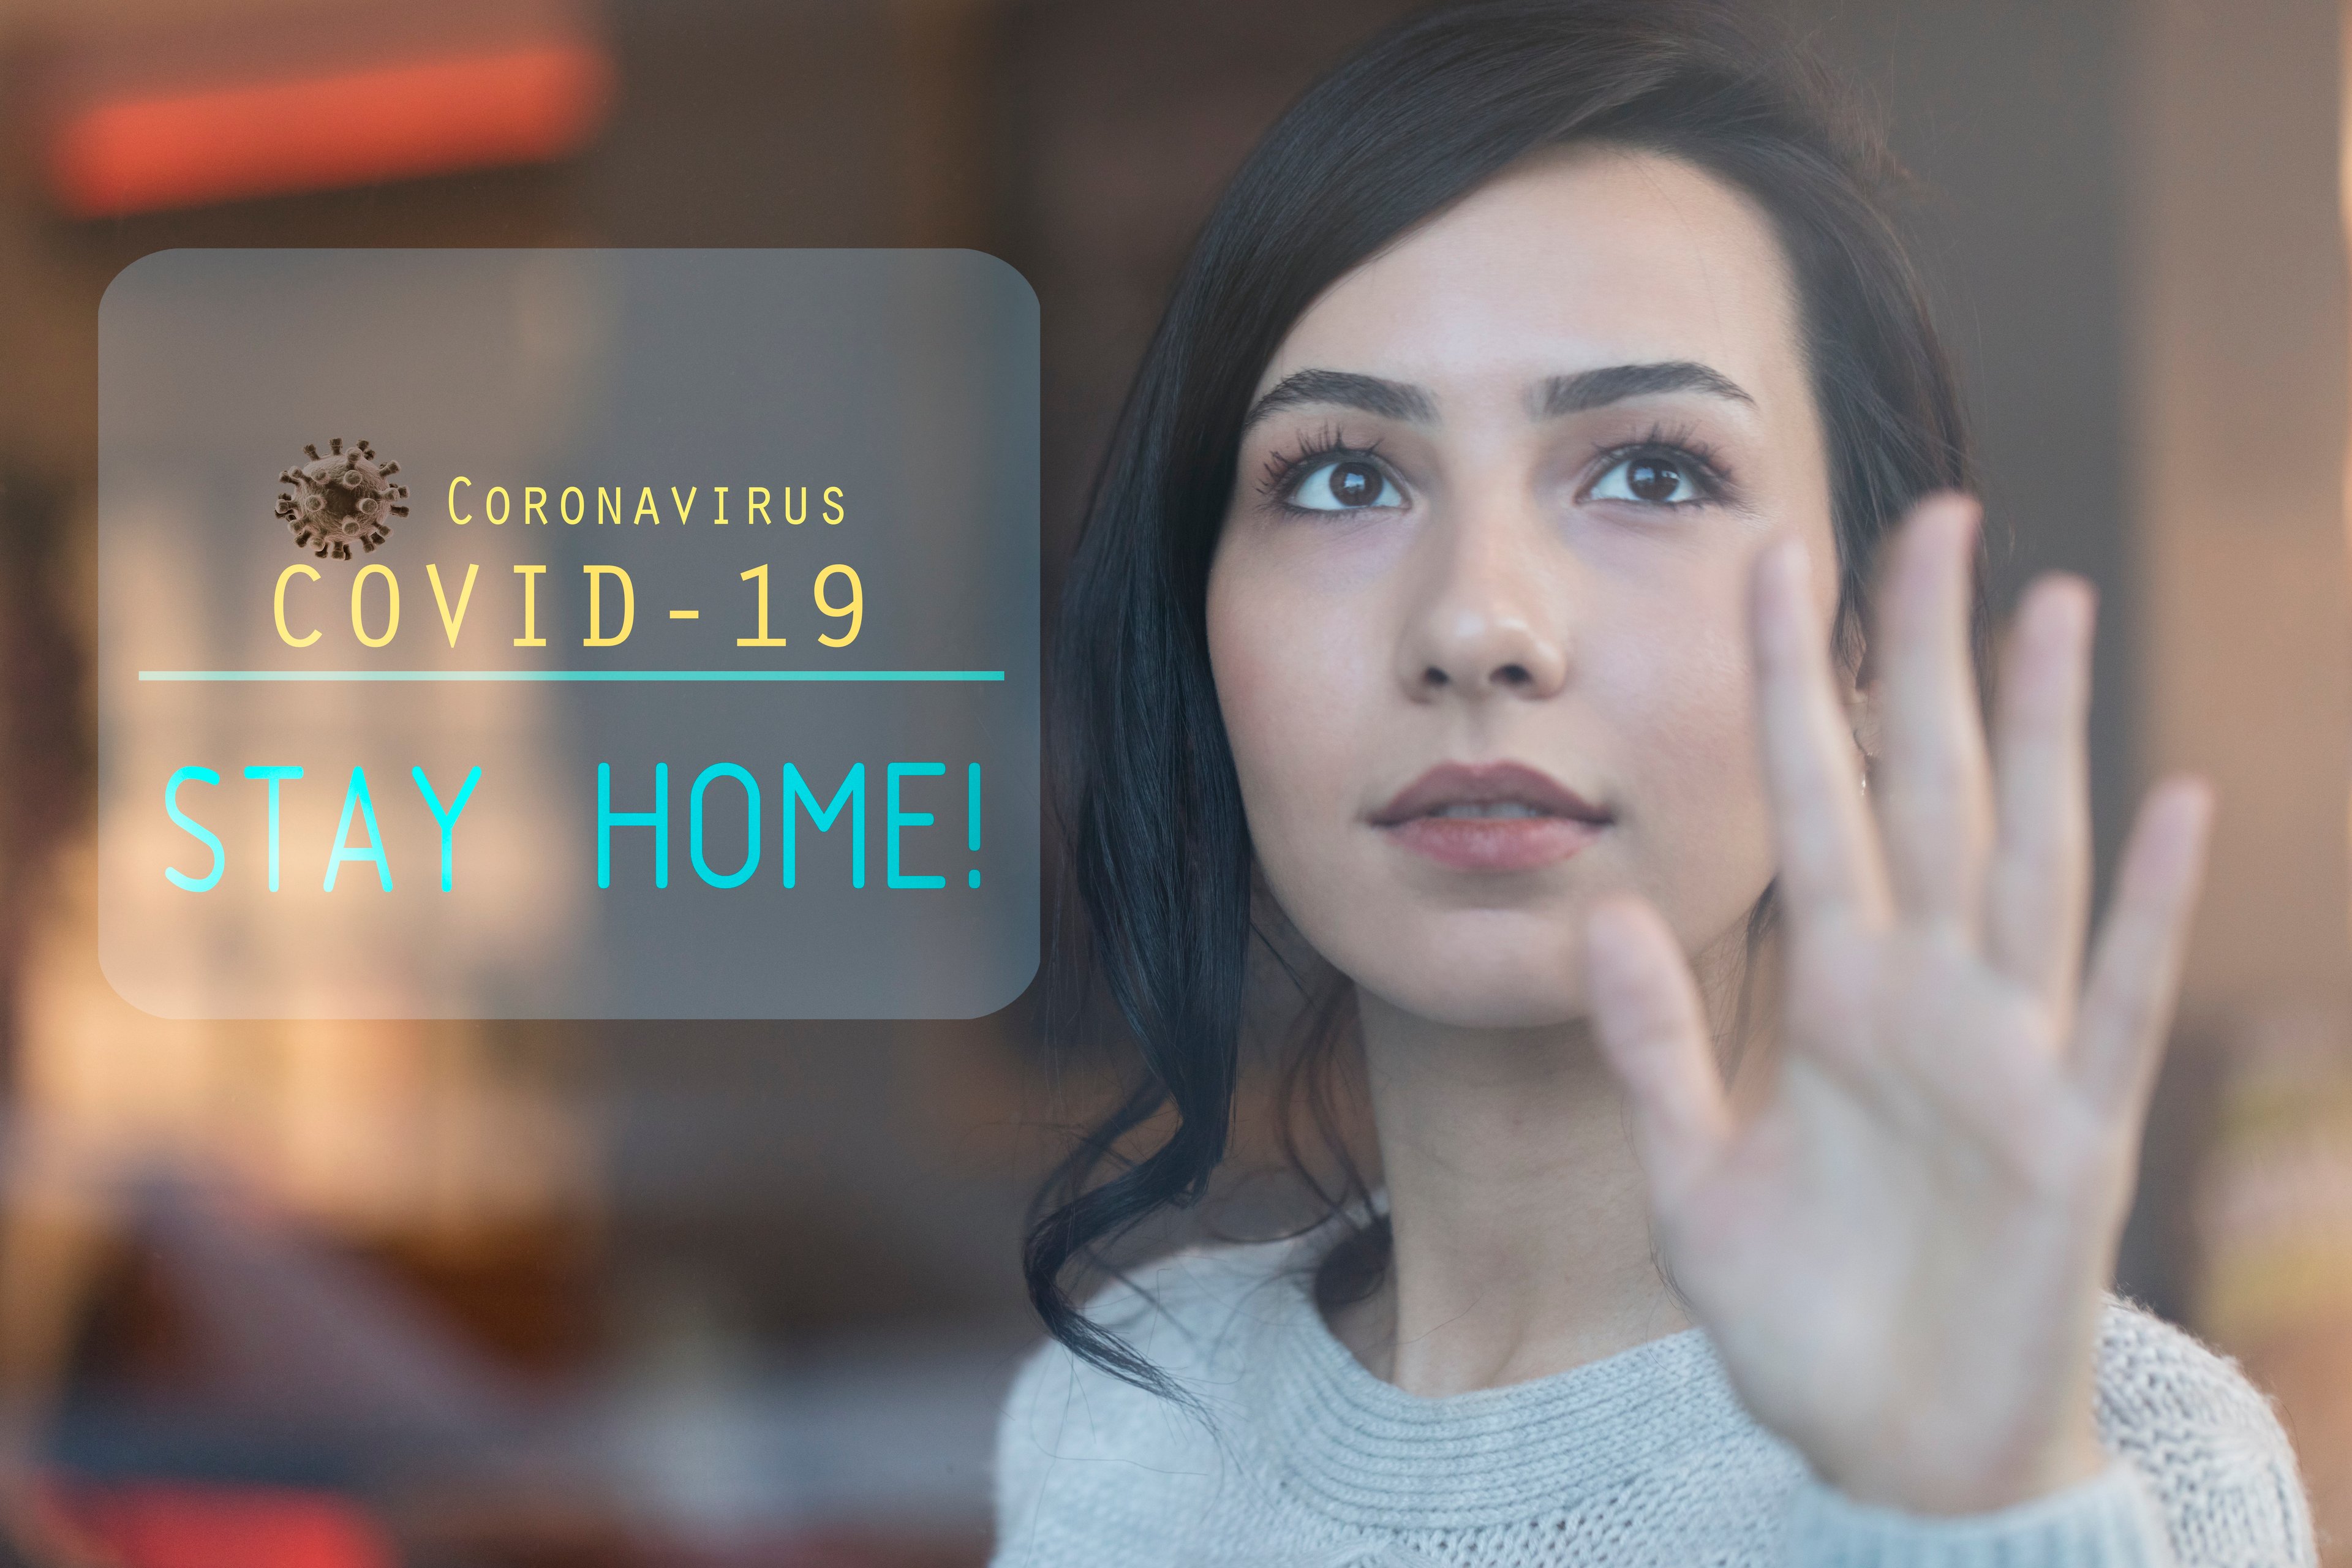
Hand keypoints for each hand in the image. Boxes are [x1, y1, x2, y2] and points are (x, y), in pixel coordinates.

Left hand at [1582, 494, 2212, 1515]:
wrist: (1887, 1451)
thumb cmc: (1801, 1316)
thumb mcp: (1689, 1176)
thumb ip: (1651, 1046)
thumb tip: (1603, 911)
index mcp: (1832, 996)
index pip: (1808, 804)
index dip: (1791, 688)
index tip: (1772, 561)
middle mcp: (1923, 998)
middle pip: (1925, 791)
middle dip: (1925, 659)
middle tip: (1933, 515)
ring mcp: (2006, 1056)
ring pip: (2025, 857)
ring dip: (2041, 735)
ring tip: (2051, 601)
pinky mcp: (2071, 1137)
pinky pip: (2110, 1000)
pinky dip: (2141, 907)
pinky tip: (2171, 798)